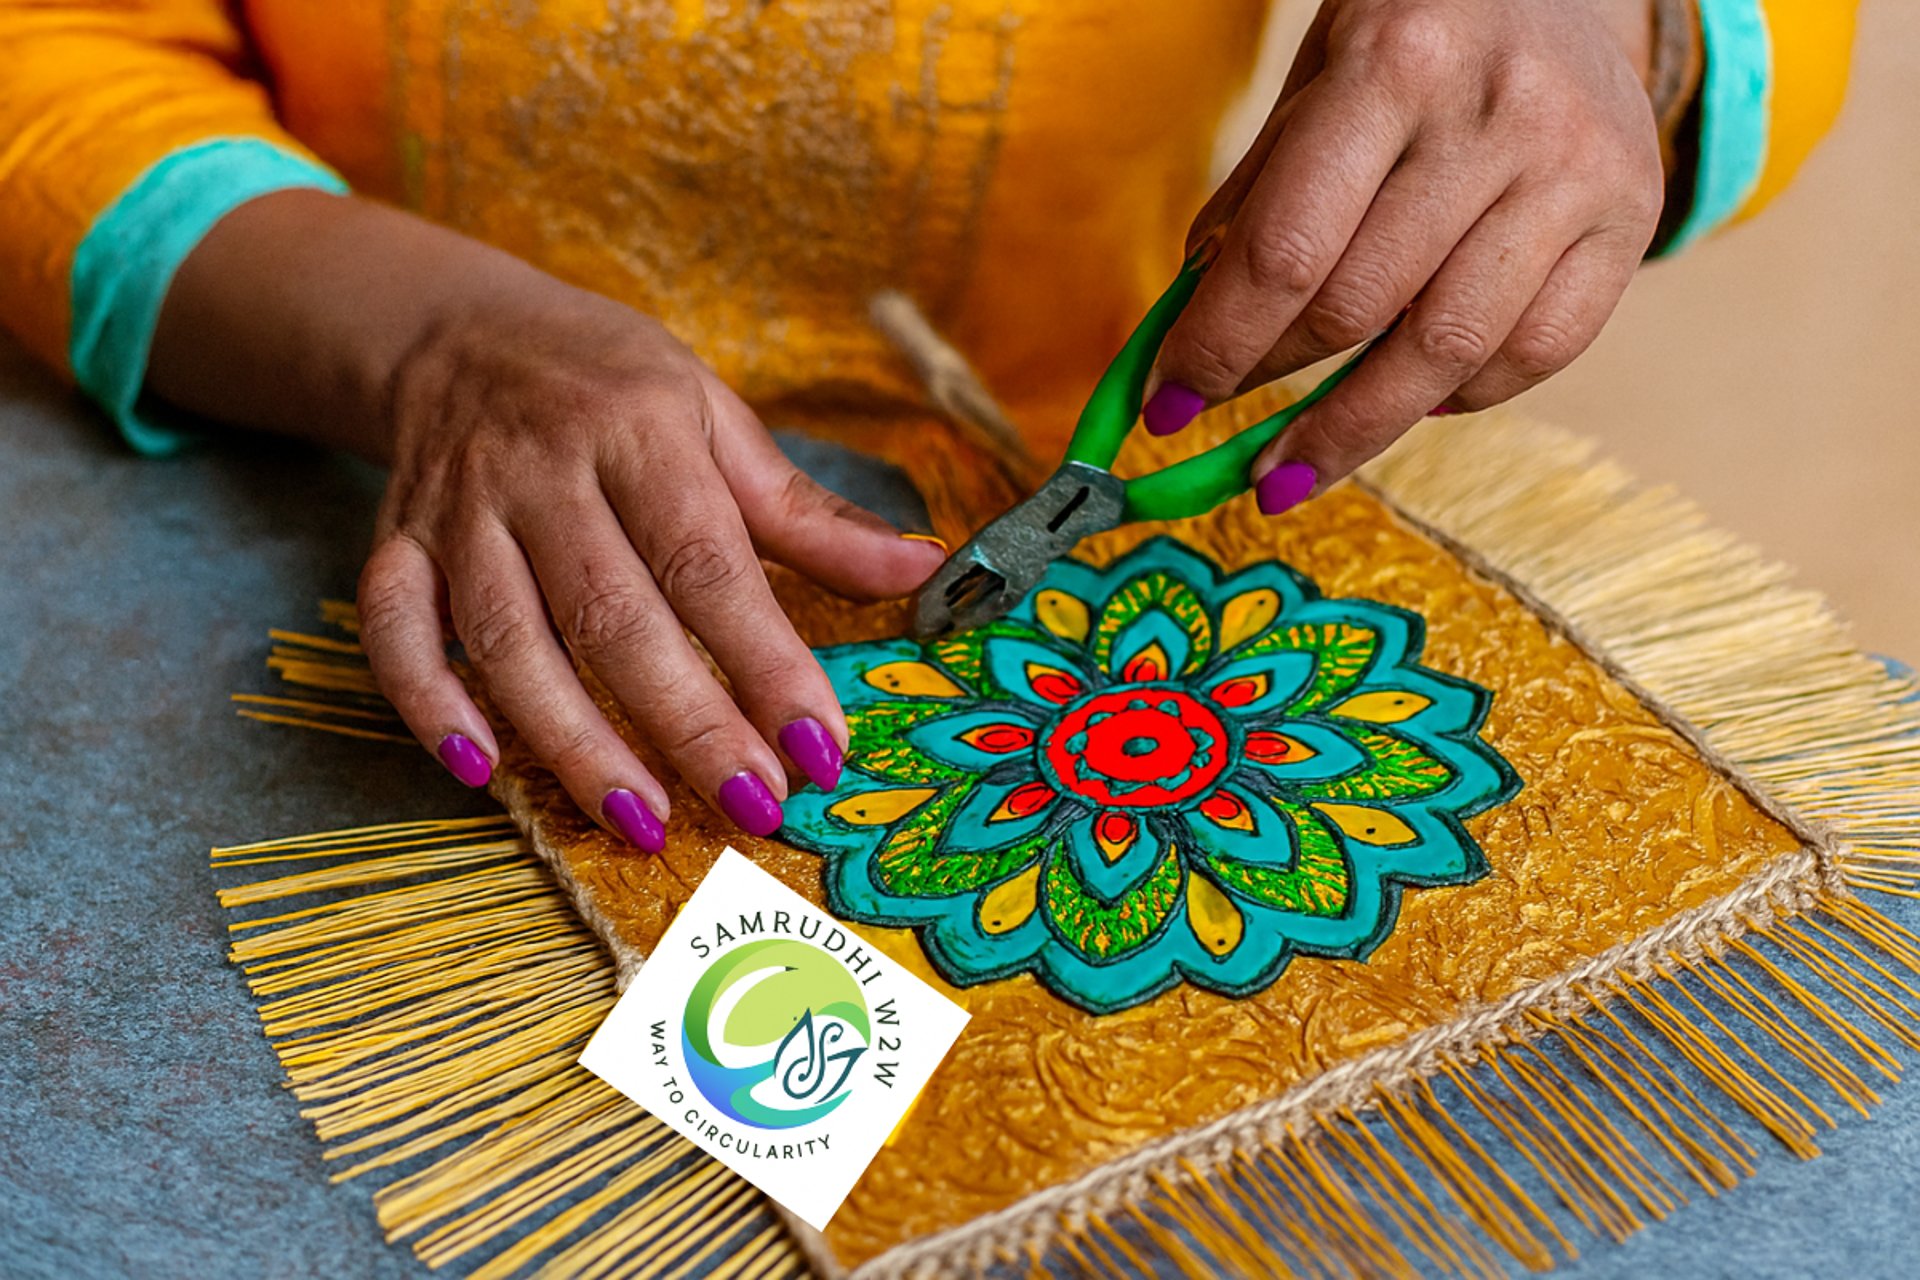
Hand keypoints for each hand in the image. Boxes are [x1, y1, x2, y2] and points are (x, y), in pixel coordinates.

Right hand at [357, 276, 944, 845]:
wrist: (459, 331)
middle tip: (752, 806)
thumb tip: (921, 572)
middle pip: (614, 615)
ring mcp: (459, 512)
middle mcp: (542, 470)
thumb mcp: (717, 418)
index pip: (709, 564)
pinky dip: (429, 704)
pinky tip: (481, 772)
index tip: (819, 746)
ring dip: (573, 740)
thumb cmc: (611, 383)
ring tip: (641, 822)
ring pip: (510, 640)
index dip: (765, 662)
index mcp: (640, 431)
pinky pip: (397, 631)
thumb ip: (809, 514)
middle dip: (687, 722)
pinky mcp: (396, 544)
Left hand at [1144, 0, 1665, 511]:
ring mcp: (1575, 169)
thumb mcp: (1316, 78)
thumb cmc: (1413, 32)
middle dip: (1274, 388)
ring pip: (1449, 351)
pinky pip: (1539, 352)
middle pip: (1361, 309)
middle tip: (1225, 441)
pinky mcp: (1633, 215)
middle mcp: (1495, 115)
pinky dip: (1464, 397)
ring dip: (1355, 428)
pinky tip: (1415, 402)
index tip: (1169, 404)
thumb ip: (1255, 199)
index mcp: (1396, 63)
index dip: (1219, 345)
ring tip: (1294, 469)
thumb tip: (1185, 339)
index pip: (1287, 250)